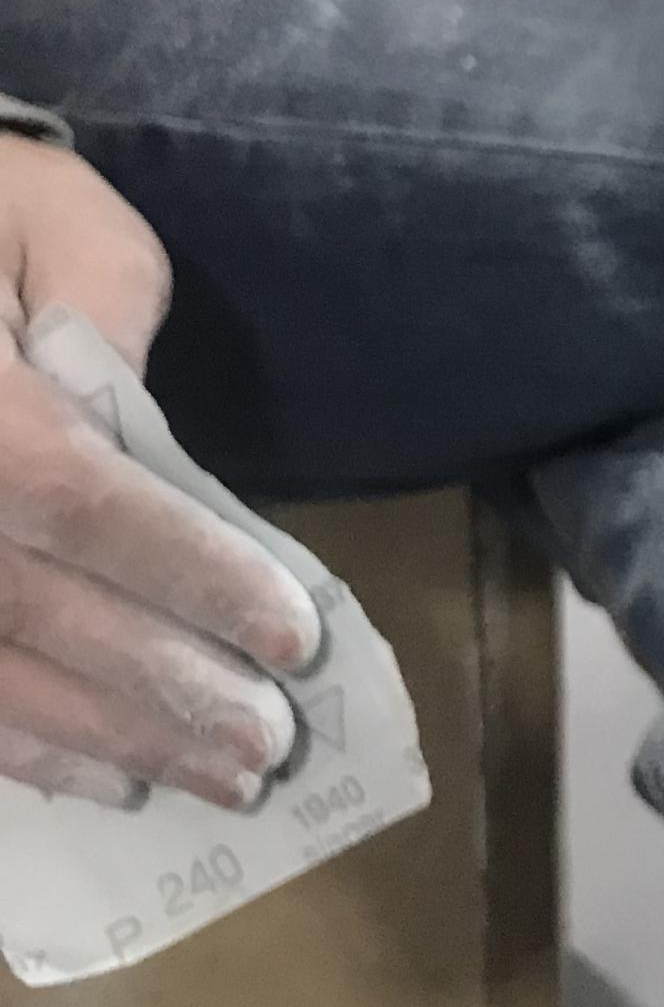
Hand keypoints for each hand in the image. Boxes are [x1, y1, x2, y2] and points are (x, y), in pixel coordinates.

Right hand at [0, 140, 321, 809]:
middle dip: (160, 688)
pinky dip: (11, 744)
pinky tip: (90, 777)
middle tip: (267, 745)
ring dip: (99, 738)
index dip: (186, 575)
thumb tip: (164, 462)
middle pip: (30, 611)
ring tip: (210, 778)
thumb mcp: (60, 229)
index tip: (292, 636)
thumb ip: (115, 340)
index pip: (77, 501)